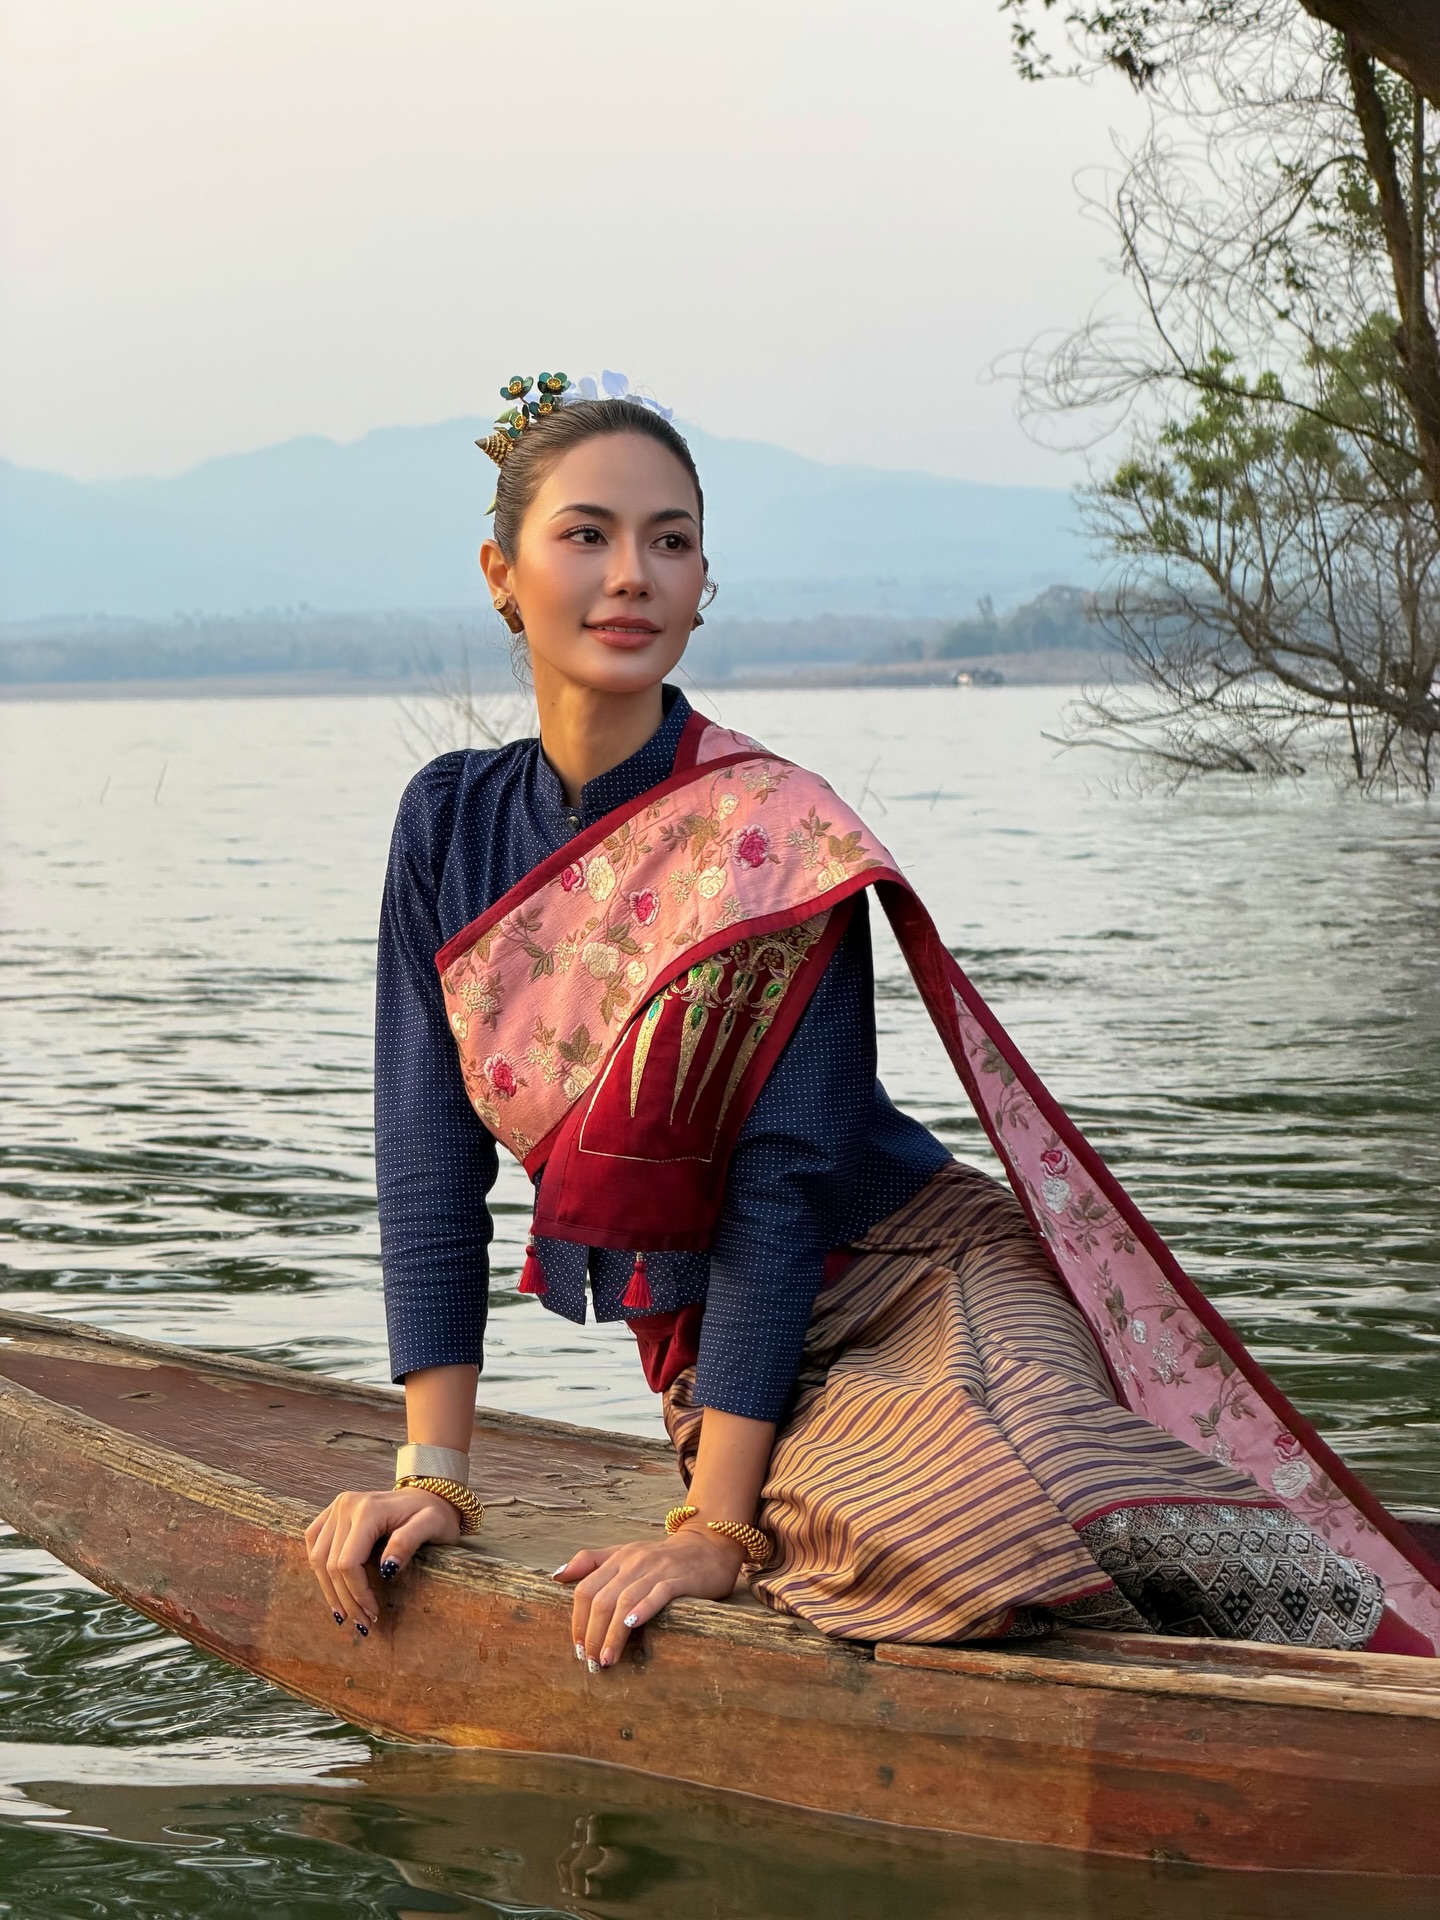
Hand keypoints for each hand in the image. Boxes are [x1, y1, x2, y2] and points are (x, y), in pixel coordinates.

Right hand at [305, 1486, 460, 1630]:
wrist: (430, 1494)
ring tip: (346, 1613)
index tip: (374, 1613)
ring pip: (317, 1558)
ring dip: (329, 1590)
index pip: (348, 1563)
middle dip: (345, 1599)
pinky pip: (314, 1542)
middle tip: (363, 1622)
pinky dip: (320, 1569)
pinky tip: (332, 1588)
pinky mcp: (332, 1512)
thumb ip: (408, 1543)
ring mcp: (336, 1506)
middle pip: (331, 1564)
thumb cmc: (435, 1513)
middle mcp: (346, 1505)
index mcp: (368, 1510)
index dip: (357, 1593)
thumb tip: (386, 1570)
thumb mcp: (431, 1526)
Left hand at [555, 1525, 745, 1670]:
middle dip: (592, 1634)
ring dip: (612, 1633)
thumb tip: (556, 1576)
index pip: (586, 1589)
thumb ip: (591, 1562)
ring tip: (606, 1659)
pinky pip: (658, 1593)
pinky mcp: (680, 1578)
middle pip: (602, 1599)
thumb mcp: (626, 1554)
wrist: (709, 1545)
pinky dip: (642, 1609)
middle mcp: (634, 1562)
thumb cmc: (663, 1558)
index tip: (579, 1648)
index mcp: (618, 1558)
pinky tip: (632, 1626)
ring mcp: (657, 1569)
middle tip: (591, 1661)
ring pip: (625, 1600)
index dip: (578, 1621)